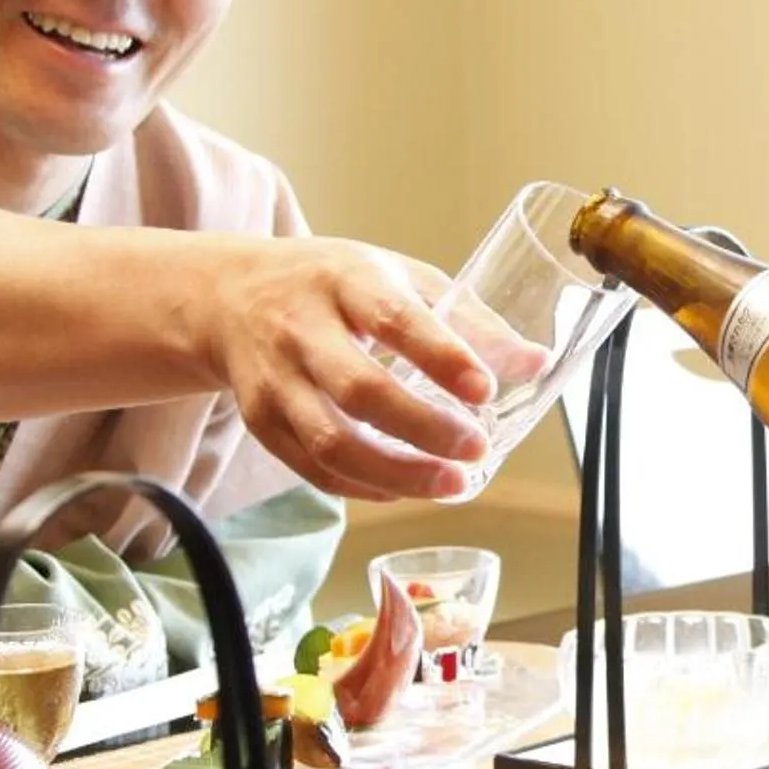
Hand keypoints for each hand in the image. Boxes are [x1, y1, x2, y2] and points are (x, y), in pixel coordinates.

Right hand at [196, 239, 518, 501]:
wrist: (231, 296)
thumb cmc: (335, 285)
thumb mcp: (400, 277)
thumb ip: (469, 320)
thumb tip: (537, 362)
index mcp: (345, 279)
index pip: (394, 318)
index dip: (442, 356)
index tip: (486, 389)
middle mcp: (301, 328)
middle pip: (360, 389)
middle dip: (423, 428)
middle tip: (476, 449)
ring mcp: (275, 379)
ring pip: (332, 441)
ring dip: (396, 473)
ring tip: (453, 484)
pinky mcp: (261, 421)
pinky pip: (313, 467)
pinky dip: (364, 487)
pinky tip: (407, 490)